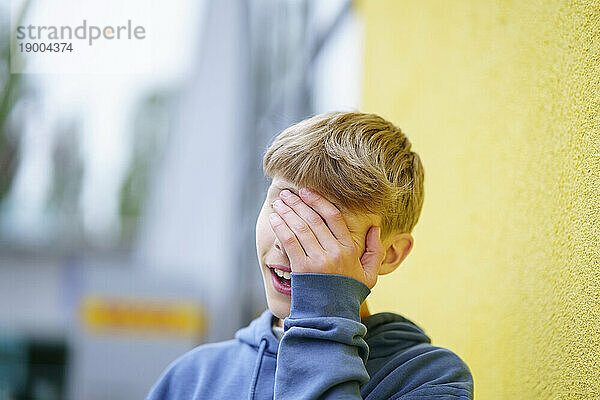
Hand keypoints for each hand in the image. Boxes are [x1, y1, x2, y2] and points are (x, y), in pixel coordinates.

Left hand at [268, 187, 384, 288]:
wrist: (330, 319)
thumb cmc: (347, 295)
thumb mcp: (369, 275)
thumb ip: (374, 251)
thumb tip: (375, 227)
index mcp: (350, 250)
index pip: (334, 216)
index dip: (319, 201)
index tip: (306, 192)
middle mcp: (335, 252)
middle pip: (314, 219)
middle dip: (298, 202)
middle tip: (287, 193)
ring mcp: (318, 260)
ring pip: (300, 227)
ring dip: (287, 211)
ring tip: (279, 202)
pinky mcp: (302, 269)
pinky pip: (290, 241)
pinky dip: (280, 227)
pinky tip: (274, 218)